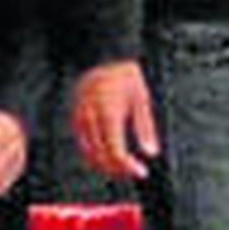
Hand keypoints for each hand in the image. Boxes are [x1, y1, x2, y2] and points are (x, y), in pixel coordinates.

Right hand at [73, 60, 160, 179]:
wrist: (103, 57)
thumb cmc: (126, 76)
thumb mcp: (142, 99)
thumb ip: (146, 128)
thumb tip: (151, 153)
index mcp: (109, 112)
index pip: (115, 151)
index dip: (127, 166)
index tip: (141, 172)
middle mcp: (91, 118)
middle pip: (101, 156)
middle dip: (118, 170)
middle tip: (135, 172)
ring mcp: (80, 119)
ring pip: (89, 154)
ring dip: (106, 166)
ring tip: (125, 168)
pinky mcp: (76, 119)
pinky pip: (84, 145)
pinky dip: (96, 156)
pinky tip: (111, 157)